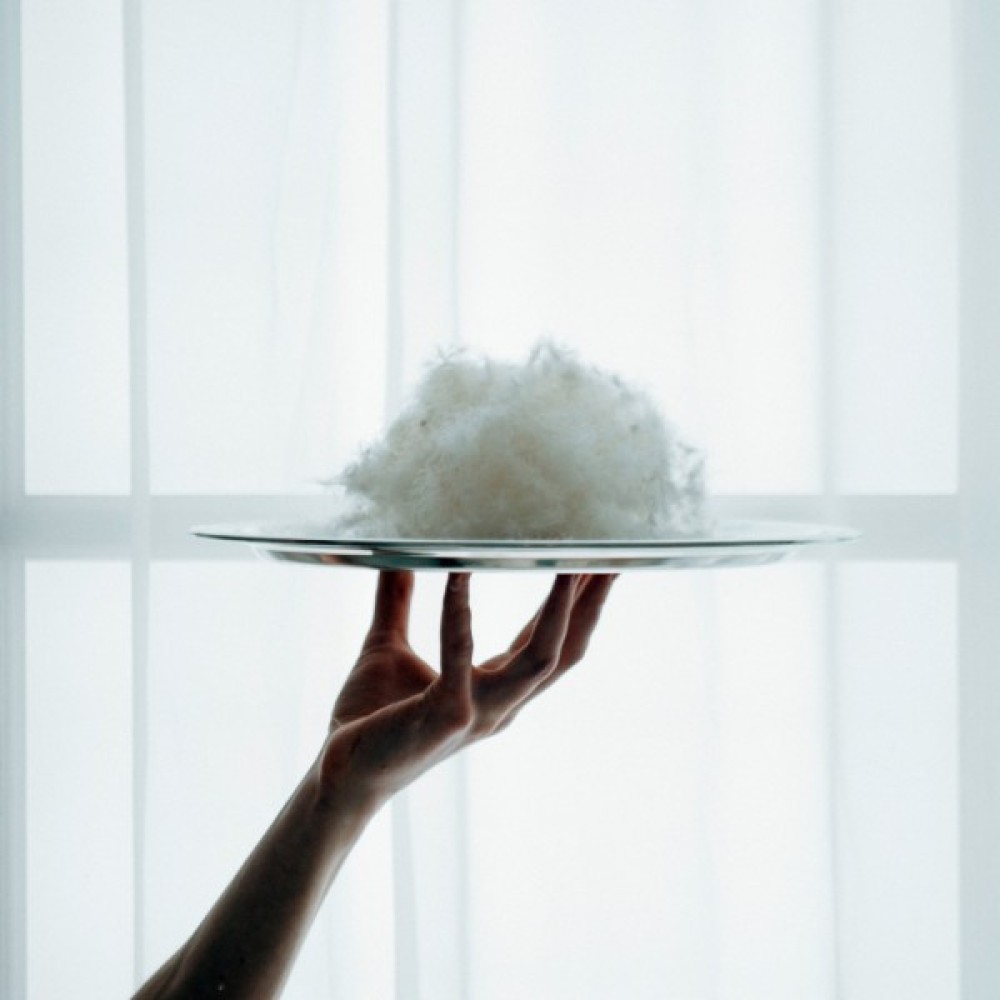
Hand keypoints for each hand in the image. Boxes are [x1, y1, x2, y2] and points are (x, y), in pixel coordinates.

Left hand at [318, 571, 615, 809]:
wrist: (338, 775)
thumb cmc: (368, 718)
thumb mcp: (387, 646)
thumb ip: (398, 599)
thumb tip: (396, 550)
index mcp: (496, 691)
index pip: (552, 641)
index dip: (580, 602)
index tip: (598, 558)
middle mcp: (501, 706)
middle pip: (566, 648)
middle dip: (592, 601)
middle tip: (611, 550)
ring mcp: (479, 714)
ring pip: (541, 658)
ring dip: (558, 606)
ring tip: (563, 557)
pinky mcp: (446, 716)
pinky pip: (461, 657)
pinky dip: (460, 611)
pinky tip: (458, 571)